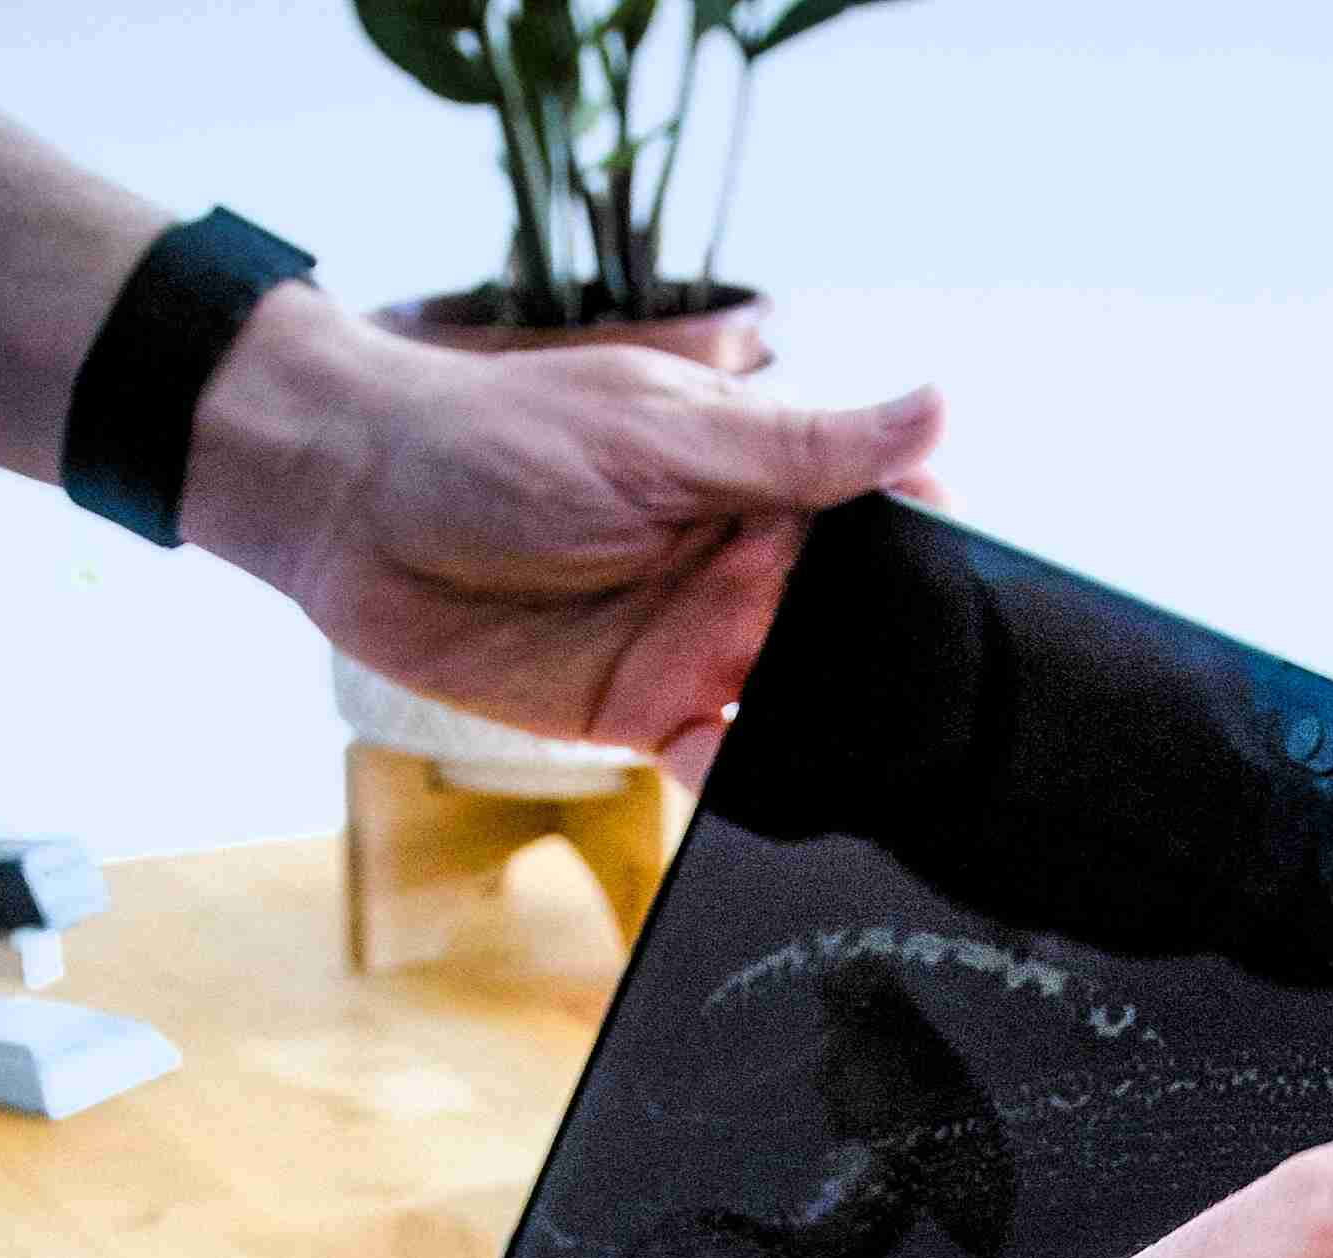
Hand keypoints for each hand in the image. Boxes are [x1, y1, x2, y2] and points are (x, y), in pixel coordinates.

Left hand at [189, 292, 942, 781]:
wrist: (357, 510)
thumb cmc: (493, 439)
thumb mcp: (660, 436)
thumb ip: (796, 448)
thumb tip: (938, 409)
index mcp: (767, 479)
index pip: (889, 524)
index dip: (937, 562)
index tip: (975, 604)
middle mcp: (748, 566)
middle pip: (857, 633)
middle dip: (888, 671)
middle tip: (910, 707)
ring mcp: (699, 644)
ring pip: (797, 705)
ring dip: (820, 732)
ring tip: (830, 750)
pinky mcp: (642, 714)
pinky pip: (719, 758)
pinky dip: (736, 773)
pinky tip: (715, 757)